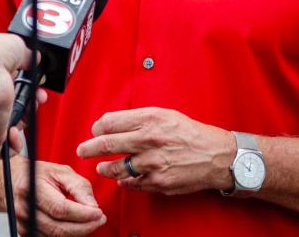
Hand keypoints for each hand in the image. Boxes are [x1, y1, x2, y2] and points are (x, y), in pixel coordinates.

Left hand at [0, 33, 45, 156]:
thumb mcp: (15, 45)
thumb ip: (27, 55)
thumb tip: (34, 58)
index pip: (13, 88)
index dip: (29, 88)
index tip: (38, 85)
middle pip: (15, 108)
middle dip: (32, 105)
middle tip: (38, 98)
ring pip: (12, 128)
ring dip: (25, 123)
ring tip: (28, 113)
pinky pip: (4, 150)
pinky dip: (15, 145)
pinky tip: (15, 130)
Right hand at [9, 158, 105, 236]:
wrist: (12, 182)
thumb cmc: (40, 175)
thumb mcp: (61, 171)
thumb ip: (79, 186)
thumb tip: (93, 206)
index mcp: (31, 187)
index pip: (60, 208)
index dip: (82, 214)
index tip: (99, 213)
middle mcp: (24, 208)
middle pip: (57, 227)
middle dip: (84, 227)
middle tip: (100, 219)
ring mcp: (23, 223)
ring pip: (55, 236)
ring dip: (77, 232)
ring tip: (91, 222)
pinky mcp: (25, 232)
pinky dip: (66, 235)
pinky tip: (76, 226)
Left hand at [75, 107, 236, 194]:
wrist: (216, 156)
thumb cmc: (192, 134)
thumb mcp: (166, 115)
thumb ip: (140, 119)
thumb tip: (114, 124)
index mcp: (150, 120)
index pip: (109, 122)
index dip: (98, 128)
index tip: (95, 131)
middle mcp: (149, 140)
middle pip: (106, 145)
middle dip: (89, 148)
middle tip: (83, 150)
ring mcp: (152, 163)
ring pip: (115, 168)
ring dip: (105, 169)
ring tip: (103, 168)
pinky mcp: (157, 182)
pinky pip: (131, 184)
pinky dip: (125, 182)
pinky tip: (124, 179)